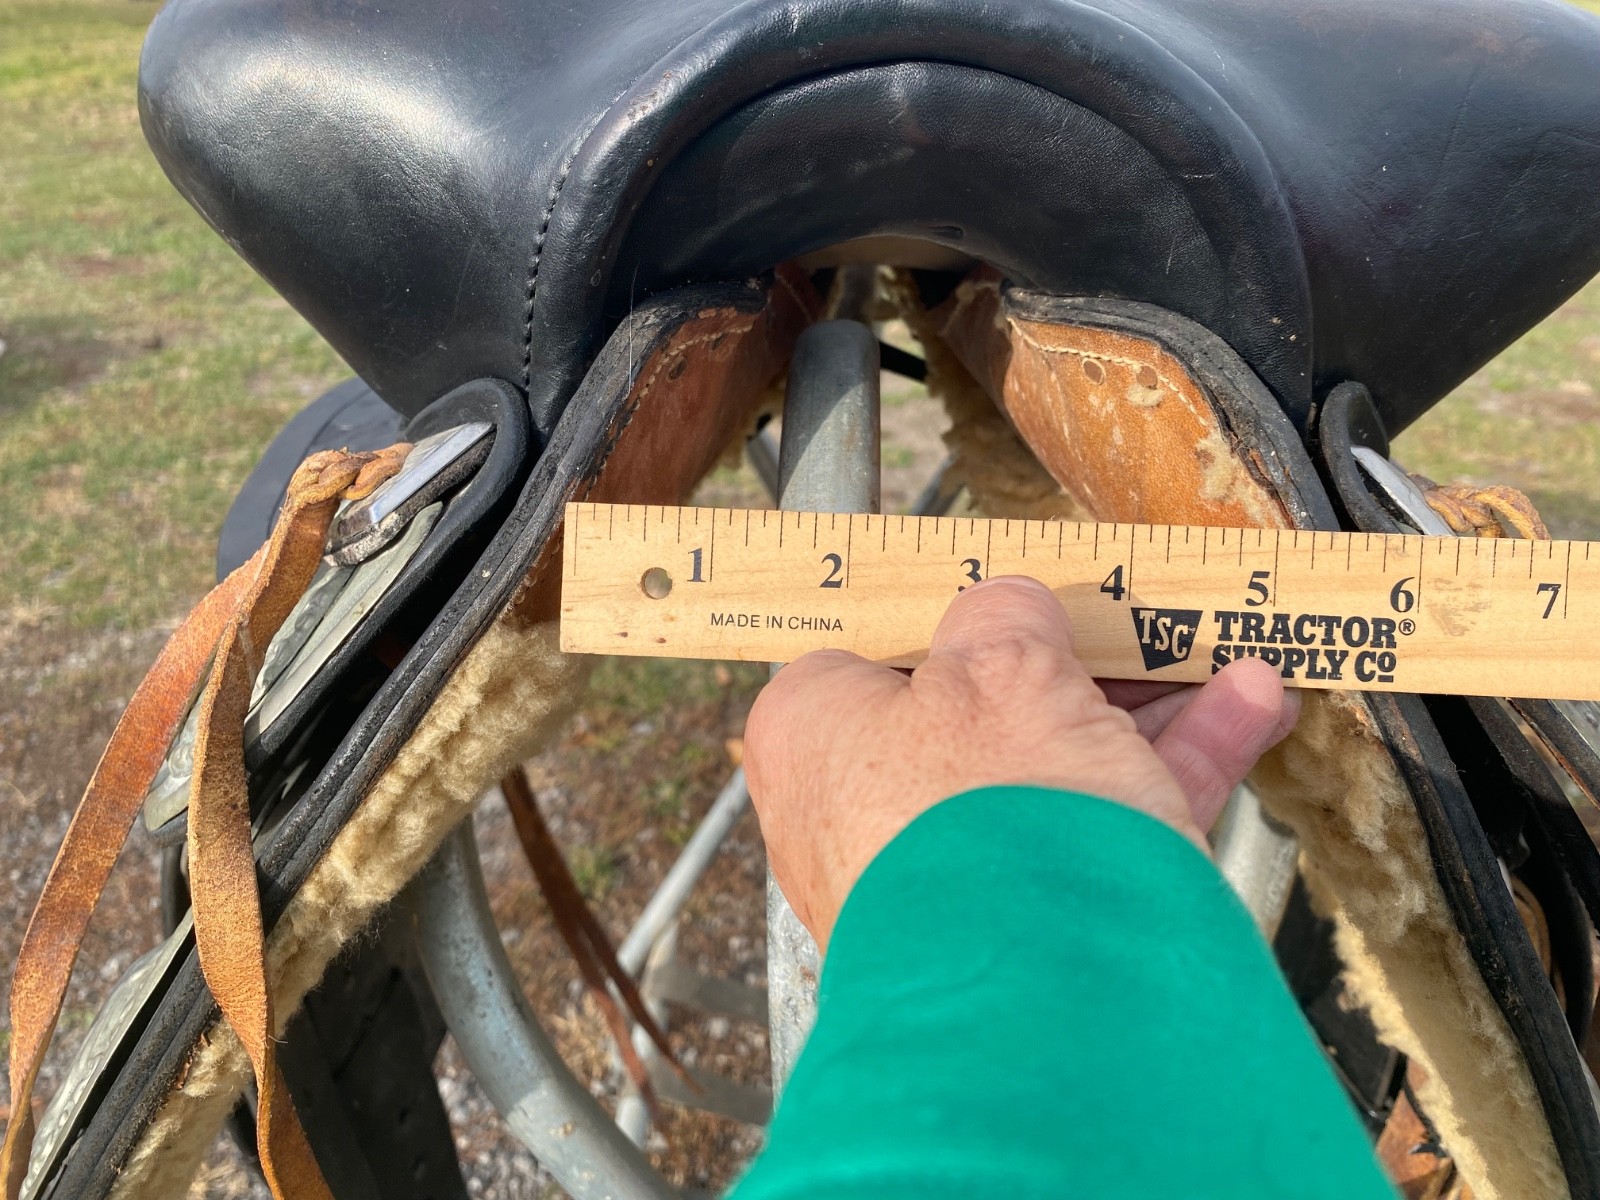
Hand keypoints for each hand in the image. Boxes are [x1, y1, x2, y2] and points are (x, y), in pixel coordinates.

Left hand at [744, 576, 1299, 948]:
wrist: (1049, 996)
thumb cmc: (987, 817)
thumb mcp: (1001, 665)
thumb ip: (1006, 614)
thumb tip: (1008, 603)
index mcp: (816, 733)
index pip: (874, 651)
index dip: (955, 618)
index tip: (1018, 593)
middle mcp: (862, 810)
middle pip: (978, 707)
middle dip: (1077, 663)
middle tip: (1135, 622)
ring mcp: (947, 871)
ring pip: (1053, 764)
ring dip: (1146, 709)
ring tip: (1222, 661)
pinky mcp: (1026, 919)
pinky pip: (1099, 822)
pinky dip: (1171, 766)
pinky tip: (1244, 716)